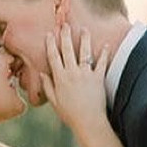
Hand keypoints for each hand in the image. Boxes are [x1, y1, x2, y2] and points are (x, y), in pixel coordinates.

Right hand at [40, 25, 109, 139]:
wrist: (88, 122)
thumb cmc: (70, 114)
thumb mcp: (54, 102)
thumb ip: (48, 87)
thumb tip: (42, 74)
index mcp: (60, 78)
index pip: (53, 57)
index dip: (51, 44)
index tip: (50, 34)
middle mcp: (72, 73)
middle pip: (68, 50)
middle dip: (66, 36)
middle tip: (65, 25)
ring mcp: (86, 75)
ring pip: (84, 53)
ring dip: (84, 39)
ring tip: (84, 29)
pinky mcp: (98, 78)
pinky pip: (101, 63)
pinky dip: (103, 53)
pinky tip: (105, 44)